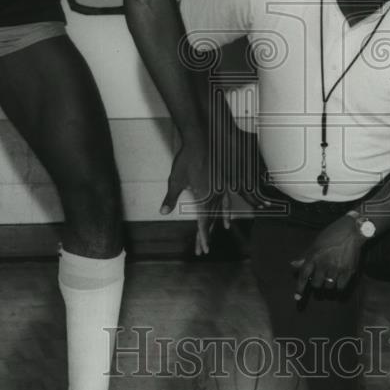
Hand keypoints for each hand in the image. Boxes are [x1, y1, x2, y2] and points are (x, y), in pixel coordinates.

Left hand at [160, 138, 221, 254]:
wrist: (202, 140)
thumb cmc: (186, 159)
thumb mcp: (175, 180)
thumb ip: (170, 198)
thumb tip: (162, 212)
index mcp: (203, 197)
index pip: (204, 223)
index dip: (203, 237)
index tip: (204, 249)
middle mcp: (214, 196)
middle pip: (210, 221)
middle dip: (205, 236)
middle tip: (202, 250)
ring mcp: (221, 190)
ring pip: (218, 214)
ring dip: (214, 227)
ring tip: (210, 239)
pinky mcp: (224, 183)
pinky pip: (227, 203)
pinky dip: (226, 214)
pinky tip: (226, 221)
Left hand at [291, 214, 364, 299]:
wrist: (352, 231)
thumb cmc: (332, 235)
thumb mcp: (315, 244)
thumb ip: (305, 256)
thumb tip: (293, 265)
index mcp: (314, 256)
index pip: (304, 275)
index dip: (300, 288)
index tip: (297, 298)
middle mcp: (324, 264)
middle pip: (316, 285)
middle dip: (316, 285)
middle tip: (319, 281)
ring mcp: (336, 269)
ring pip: (328, 287)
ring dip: (327, 286)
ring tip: (329, 279)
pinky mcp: (348, 272)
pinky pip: (340, 287)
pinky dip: (338, 287)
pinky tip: (338, 281)